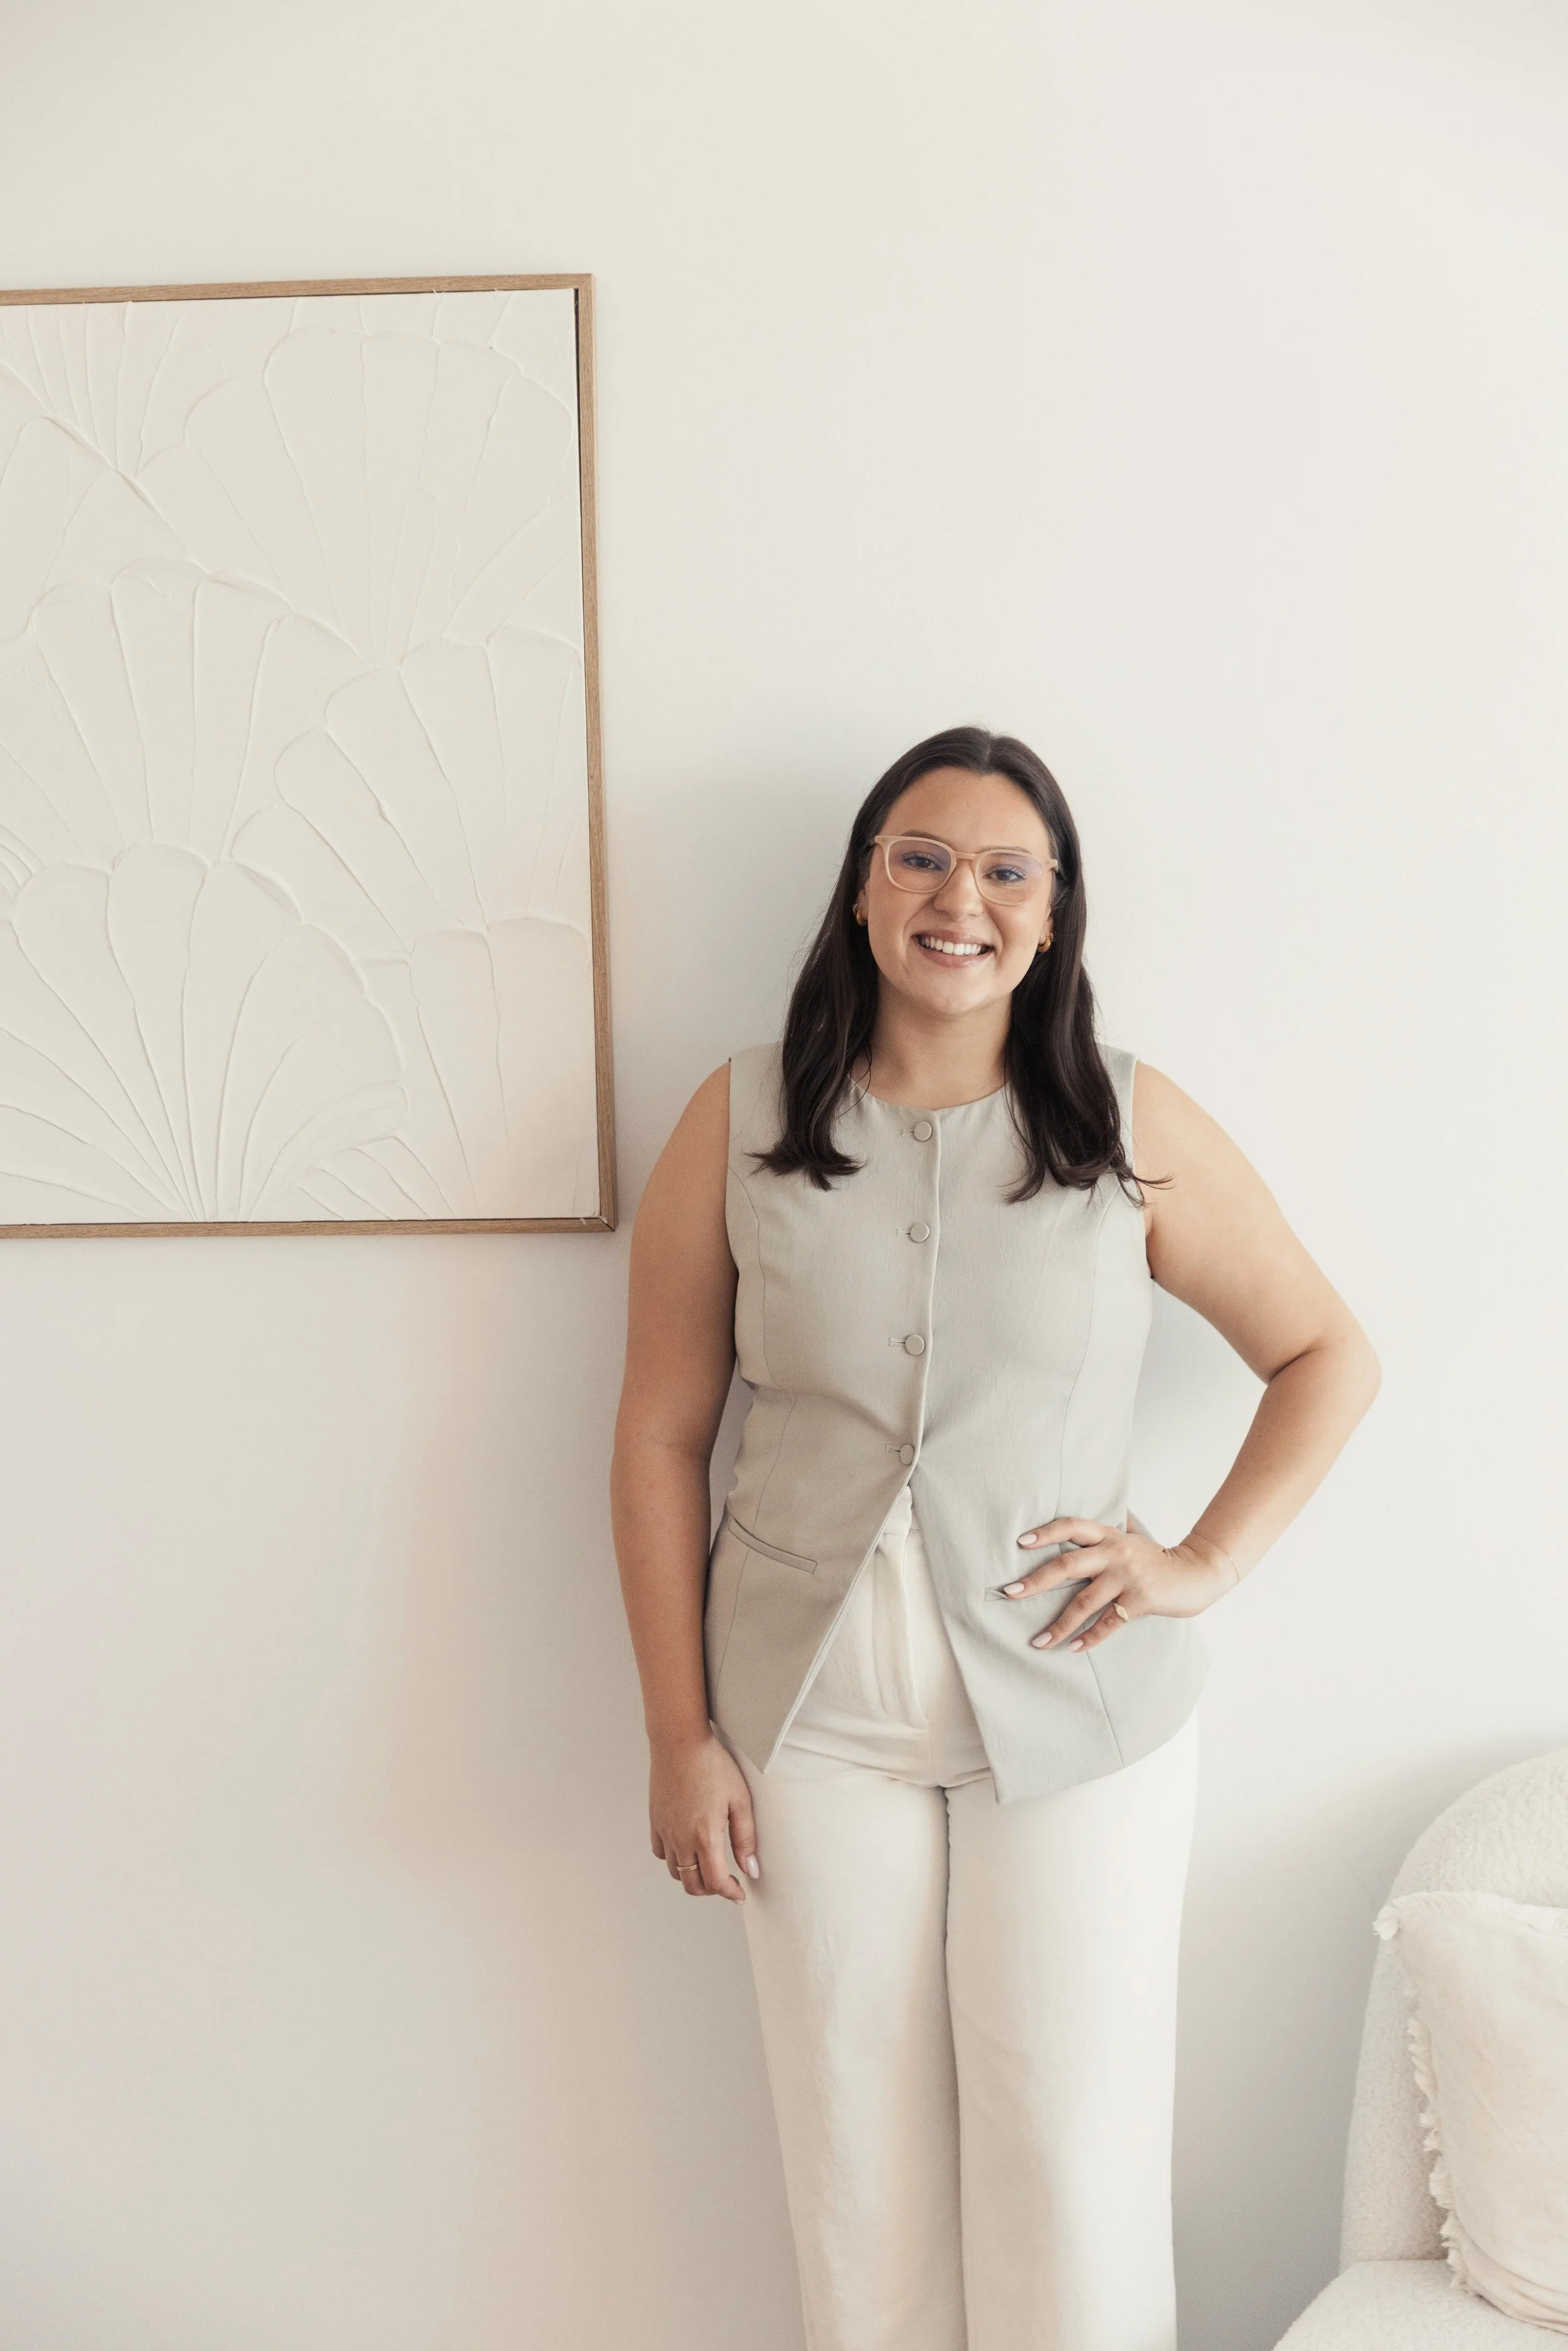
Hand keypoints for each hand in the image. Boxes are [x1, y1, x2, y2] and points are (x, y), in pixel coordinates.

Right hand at [649, 1729, 759, 1900]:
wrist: (680, 1742)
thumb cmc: (713, 1766)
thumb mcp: (739, 1800)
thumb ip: (745, 1839)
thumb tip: (751, 1870)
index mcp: (705, 1836)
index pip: (715, 1882)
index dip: (729, 1893)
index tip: (739, 1893)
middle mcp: (681, 1839)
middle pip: (692, 1885)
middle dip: (711, 1891)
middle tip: (726, 1882)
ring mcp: (665, 1831)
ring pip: (675, 1871)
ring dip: (693, 1876)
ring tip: (709, 1864)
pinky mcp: (655, 1821)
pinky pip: (661, 1852)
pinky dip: (674, 1858)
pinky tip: (687, 1846)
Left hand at [1000, 1518, 1238, 1652]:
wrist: (1198, 1571)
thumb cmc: (1158, 1558)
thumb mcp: (1131, 1539)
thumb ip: (1105, 1536)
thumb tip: (1075, 1531)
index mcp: (1109, 1535)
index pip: (1072, 1526)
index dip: (1046, 1533)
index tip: (1020, 1542)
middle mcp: (1115, 1551)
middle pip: (1067, 1565)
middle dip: (1036, 1581)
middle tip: (1010, 1593)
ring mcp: (1127, 1575)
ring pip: (1083, 1601)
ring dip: (1058, 1624)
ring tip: (1038, 1641)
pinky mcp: (1140, 1599)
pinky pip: (1108, 1622)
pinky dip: (1088, 1637)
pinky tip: (1072, 1648)